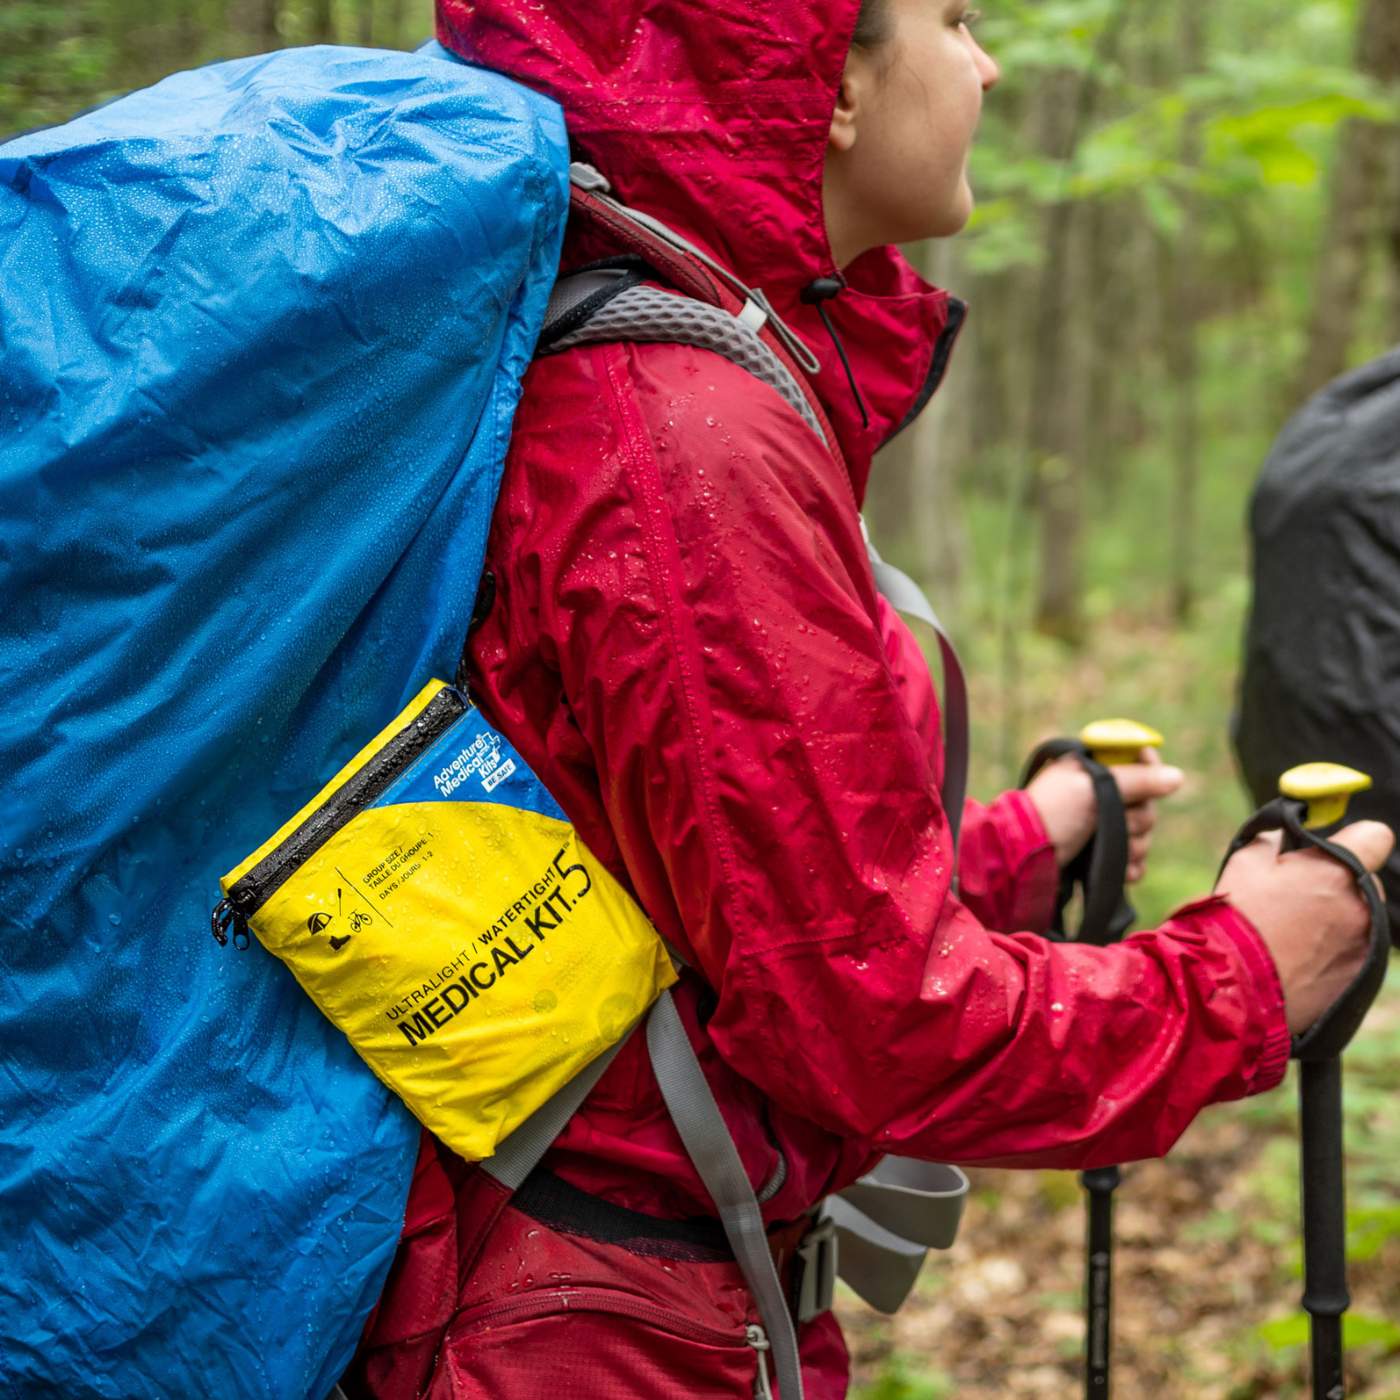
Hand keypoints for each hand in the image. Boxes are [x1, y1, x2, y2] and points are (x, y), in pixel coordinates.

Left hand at [1026, 748, 1183, 881]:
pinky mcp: (1100, 853)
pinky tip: (1124, 872)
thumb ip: (1135, 780)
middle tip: (1117, 824)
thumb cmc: (1051, 814)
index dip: (1148, 770)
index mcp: (1092, 768)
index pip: (1135, 759)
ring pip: (1143, 833)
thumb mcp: (1091, 788)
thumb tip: (1176, 777)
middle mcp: (1098, 793)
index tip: (1148, 783)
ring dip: (1134, 846)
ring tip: (1113, 853)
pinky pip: (1134, 858)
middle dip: (1137, 819)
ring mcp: (1100, 824)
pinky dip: (1131, 866)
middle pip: (1145, 802)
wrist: (1023, 859)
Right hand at [1215, 821, 1392, 1035]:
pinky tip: (1301, 957)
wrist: (1233, 988)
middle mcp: (1363, 905)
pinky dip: (1336, 949)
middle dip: (1337, 884)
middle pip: (1365, 879)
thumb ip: (1275, 840)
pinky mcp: (1363, 975)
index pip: (1375, 836)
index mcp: (1336, 871)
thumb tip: (1284, 834)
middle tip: (1296, 897)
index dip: (1354, 837)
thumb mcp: (1245, 862)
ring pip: (1362, 915)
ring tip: (1295, 933)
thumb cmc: (1236, 920)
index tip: (1328, 849)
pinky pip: (1356, 949)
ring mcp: (1367, 944)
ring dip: (1338, 918)